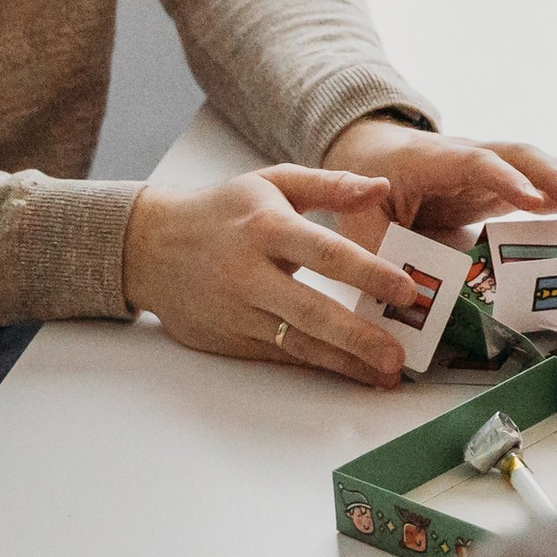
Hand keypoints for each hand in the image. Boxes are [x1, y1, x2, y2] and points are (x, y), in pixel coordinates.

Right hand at [123, 165, 427, 387]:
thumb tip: (382, 186)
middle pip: (310, 311)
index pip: (325, 253)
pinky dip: (317, 366)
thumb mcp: (273, 183)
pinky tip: (350, 373)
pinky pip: (279, 356)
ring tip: (385, 374)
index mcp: (266, 228)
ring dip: (344, 362)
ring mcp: (237, 311)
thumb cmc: (222, 212)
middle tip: (399, 355)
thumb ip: (330, 185)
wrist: (149, 247)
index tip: (407, 290)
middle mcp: (250, 273)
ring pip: (296, 342)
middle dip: (358, 337)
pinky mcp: (229, 339)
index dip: (368, 273)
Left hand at [321, 116, 556, 238]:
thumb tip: (403, 297)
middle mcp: (466, 156)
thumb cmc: (365, 187)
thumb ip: (377, 256)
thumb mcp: (356, 222)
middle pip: (515, 155)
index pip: (473, 163)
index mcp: (430, 161)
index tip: (531, 200)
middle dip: (550, 177)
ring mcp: (486, 168)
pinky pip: (536, 181)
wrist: (370, 152)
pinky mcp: (497, 185)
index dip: (504, 180)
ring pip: (532, 163)